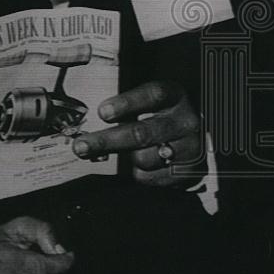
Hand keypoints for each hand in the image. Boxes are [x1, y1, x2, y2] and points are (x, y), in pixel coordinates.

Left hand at [71, 80, 204, 187]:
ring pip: (144, 158)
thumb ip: (124, 106)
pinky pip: (150, 178)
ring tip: (118, 154)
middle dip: (106, 141)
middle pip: (142, 133)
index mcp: (174, 96)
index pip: (153, 95)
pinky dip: (136, 173)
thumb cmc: (159, 114)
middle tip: (81, 146)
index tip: (102, 112)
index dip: (126, 103)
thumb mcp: (148, 100)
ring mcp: (189, 148)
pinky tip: (135, 165)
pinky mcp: (187, 172)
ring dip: (123, 159)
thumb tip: (87, 121)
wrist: (192, 137)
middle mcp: (185, 122)